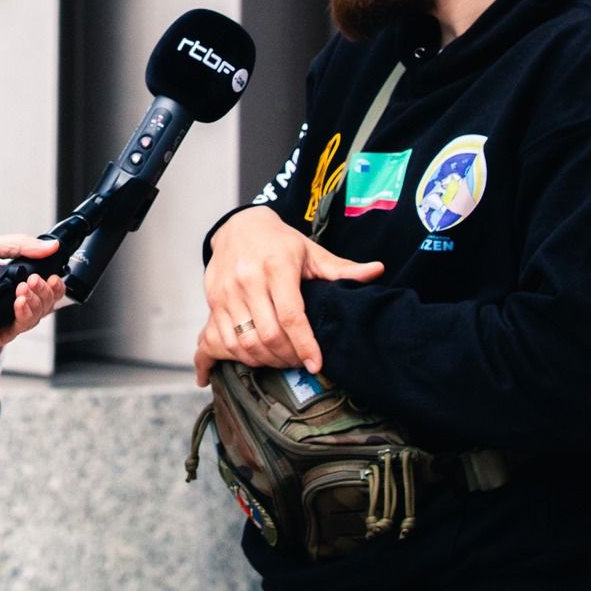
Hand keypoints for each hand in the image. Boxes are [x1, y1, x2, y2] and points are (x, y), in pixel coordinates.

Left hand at [0, 236, 67, 357]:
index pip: (42, 288)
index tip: (53, 274)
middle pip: (44, 304)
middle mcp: (10, 302)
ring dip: (37, 301)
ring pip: (35, 317)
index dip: (52, 283)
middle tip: (36, 280)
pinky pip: (18, 329)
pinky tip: (19, 302)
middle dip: (47, 292)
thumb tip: (51, 245)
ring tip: (26, 287)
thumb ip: (20, 245)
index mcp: (11, 282)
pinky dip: (24, 314)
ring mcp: (3, 319)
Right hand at [193, 206, 382, 384]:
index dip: (305, 345)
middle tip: (301, 362)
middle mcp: (248, 278)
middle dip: (288, 357)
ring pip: (244, 342)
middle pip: (268, 334)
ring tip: (282, 359)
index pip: (291, 315)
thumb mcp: (311, 252)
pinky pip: (224, 340)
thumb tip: (377, 271)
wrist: (239, 226)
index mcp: (277, 266)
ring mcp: (227, 291)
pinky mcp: (212, 300)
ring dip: (265, 360)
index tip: (316, 365)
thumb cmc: (280, 242)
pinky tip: (259, 354)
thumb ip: (342, 269)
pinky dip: (242, 356)